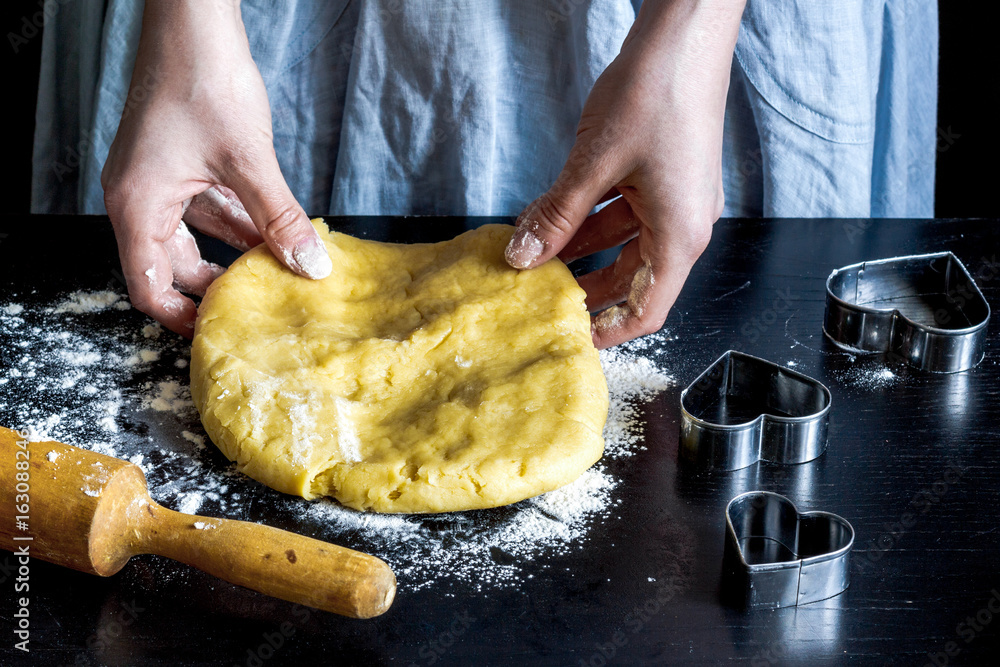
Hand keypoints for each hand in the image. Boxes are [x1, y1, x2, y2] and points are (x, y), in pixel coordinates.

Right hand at [101, 0, 330, 336]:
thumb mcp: (250, 162)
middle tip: (258, 309)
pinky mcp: (177, 161)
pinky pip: (204, 207)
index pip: (148, 286)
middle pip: (170, 265)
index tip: (218, 335)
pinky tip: (272, 234)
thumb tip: (312, 267)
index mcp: (137, 206)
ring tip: (276, 274)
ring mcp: (157, 178)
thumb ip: (280, 219)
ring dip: (232, 253)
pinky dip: (235, 222)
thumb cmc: (206, 80)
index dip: (181, 318)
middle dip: (214, 288)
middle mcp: (138, 197)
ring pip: (193, 235)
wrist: (192, 20)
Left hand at [505, 0, 743, 348]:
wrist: (686, 33)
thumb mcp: (593, 164)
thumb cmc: (656, 92)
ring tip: (537, 257)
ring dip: (583, 251)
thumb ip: (557, 215)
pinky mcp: (664, 175)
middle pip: (634, 278)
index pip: (646, 308)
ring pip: (625, 243)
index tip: (572, 339)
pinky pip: (626, 213)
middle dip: (587, 289)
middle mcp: (685, 223)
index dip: (608, 331)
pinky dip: (591, 220)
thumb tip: (523, 255)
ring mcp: (676, 198)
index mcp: (680, 234)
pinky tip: (555, 218)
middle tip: (542, 297)